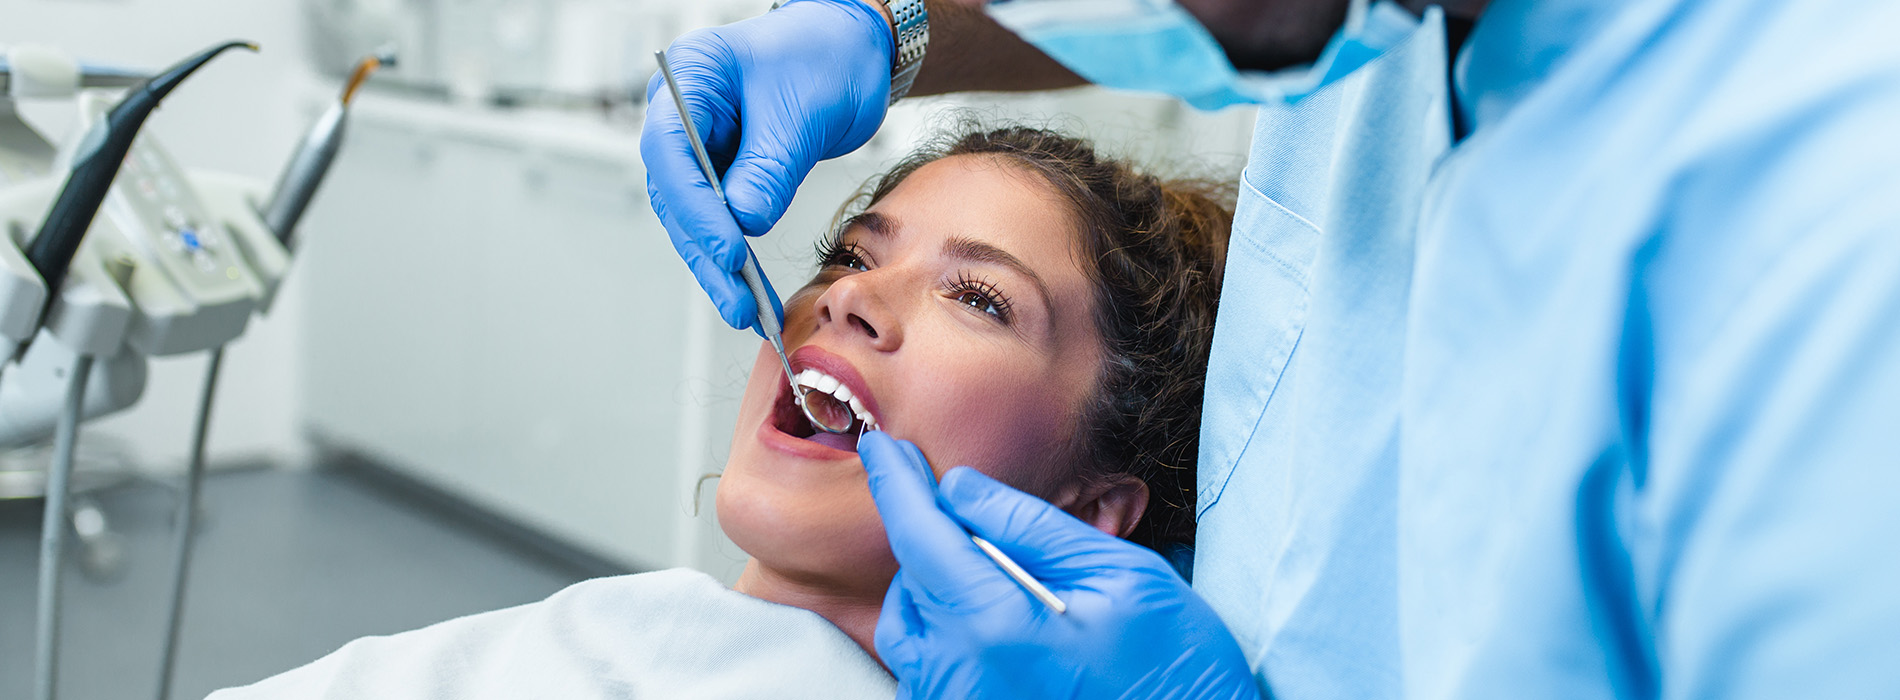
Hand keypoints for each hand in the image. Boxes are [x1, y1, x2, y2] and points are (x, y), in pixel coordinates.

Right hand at [641, 0, 893, 329]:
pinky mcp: (723, 172)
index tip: (728, 249)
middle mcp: (682, 114)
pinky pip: (721, 219)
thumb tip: (744, 223)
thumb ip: (770, 167)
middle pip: (675, 193)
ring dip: (718, 266)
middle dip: (705, 250)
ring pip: (693, 217)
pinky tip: (752, 291)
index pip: (670, 150)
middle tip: (737, 299)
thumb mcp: (803, 112)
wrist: (852, 49)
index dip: (696, 207)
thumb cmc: (827, 56)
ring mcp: (700, 145)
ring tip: (746, 310)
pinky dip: (736, 257)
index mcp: (689, 79)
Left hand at [857, 432, 1261, 699]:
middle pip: (914, 582)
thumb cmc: (1174, 666)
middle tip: (1005, 540)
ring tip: (1013, 593)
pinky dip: (949, 638)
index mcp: (996, 627)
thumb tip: (960, 488)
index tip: (883, 448)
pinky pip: (927, 670)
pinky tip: (1005, 635)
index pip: (921, 536)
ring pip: (910, 628)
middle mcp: (958, 676)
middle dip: (943, 544)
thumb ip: (1030, 526)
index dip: (898, 484)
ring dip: (941, 594)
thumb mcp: (1120, 574)